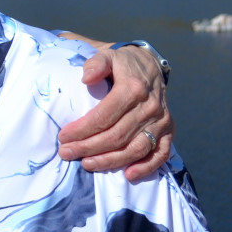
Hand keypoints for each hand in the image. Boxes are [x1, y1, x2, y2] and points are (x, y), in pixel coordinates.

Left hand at [58, 43, 173, 180]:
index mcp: (132, 88)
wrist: (149, 65)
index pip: (103, 116)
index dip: (82, 130)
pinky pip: (160, 154)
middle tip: (66, 153)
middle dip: (88, 148)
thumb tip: (86, 78)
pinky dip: (146, 167)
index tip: (63, 137)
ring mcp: (161, 121)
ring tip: (87, 165)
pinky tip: (127, 175)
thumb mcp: (107, 56)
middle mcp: (149, 107)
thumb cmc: (122, 63)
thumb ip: (96, 64)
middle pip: (116, 136)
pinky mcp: (169, 131)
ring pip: (135, 148)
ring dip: (110, 161)